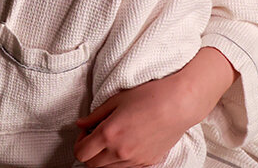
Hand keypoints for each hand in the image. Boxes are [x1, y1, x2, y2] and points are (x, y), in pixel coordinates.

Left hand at [73, 47, 236, 166]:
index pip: (81, 152)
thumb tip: (81, 124)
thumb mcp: (116, 100)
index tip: (85, 132)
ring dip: (103, 158)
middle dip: (89, 152)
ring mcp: (134, 160)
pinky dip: (119, 161)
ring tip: (111, 139)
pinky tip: (125, 144)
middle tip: (95, 137)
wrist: (178, 104)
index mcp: (109, 134)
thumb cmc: (149, 97)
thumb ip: (95, 116)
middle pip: (92, 165)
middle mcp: (120, 151)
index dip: (79, 142)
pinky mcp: (147, 163)